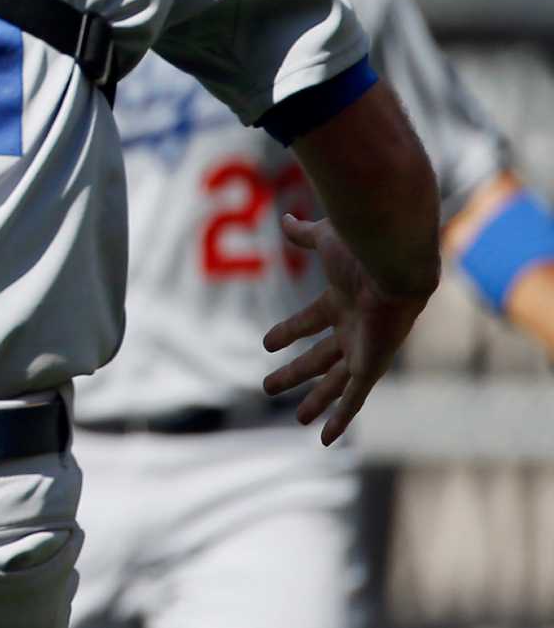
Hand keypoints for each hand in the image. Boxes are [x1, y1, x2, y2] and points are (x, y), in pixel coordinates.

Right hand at [263, 213, 431, 445]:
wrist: (394, 265)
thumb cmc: (361, 250)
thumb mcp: (324, 240)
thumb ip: (305, 234)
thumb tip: (285, 219)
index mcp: (342, 301)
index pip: (310, 321)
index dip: (288, 331)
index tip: (265, 343)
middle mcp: (354, 329)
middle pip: (320, 358)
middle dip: (295, 372)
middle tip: (267, 384)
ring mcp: (363, 350)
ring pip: (336, 383)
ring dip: (316, 400)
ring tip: (296, 418)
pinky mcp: (371, 365)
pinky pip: (355, 398)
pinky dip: (340, 419)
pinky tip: (326, 439)